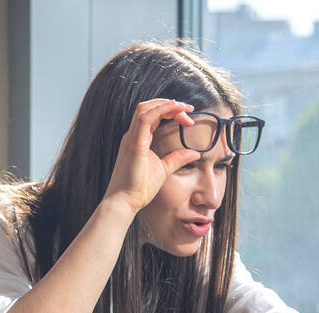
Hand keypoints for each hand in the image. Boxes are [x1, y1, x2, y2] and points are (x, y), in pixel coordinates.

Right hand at [103, 99, 199, 214]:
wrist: (124, 201)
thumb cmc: (139, 188)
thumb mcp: (164, 169)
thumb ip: (177, 159)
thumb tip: (194, 152)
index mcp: (138, 139)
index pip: (153, 115)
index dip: (170, 111)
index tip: (188, 119)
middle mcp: (133, 135)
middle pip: (149, 107)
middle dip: (169, 105)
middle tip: (189, 110)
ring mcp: (132, 138)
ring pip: (145, 108)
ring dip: (166, 104)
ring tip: (184, 107)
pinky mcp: (134, 144)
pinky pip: (145, 118)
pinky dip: (160, 109)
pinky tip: (174, 108)